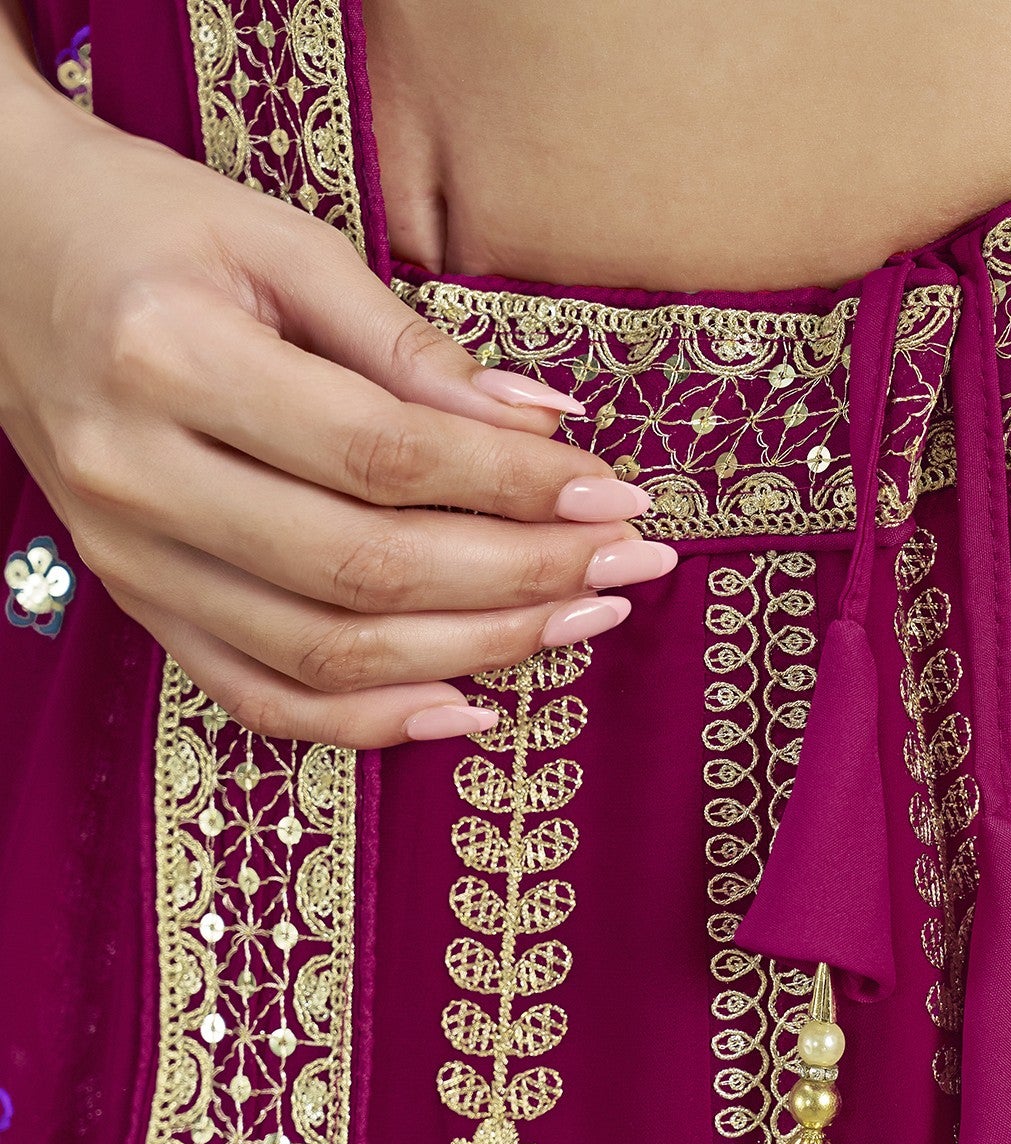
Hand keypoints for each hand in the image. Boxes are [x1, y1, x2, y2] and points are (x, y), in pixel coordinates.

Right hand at [0, 25, 673, 746]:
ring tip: (579, 622)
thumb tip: (547, 426)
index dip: (514, 487)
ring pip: (326, 651)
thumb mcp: (280, 243)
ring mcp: (131, 558)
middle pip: (365, 569)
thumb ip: (410, 345)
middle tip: (626, 567)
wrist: (2, 256)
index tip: (615, 493)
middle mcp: (138, 475)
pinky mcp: (139, 603)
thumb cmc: (152, 231)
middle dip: (520, 578)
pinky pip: (262, 699)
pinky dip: (370, 722)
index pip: (382, 456)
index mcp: (170, 356)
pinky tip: (470, 708)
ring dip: (474, 652)